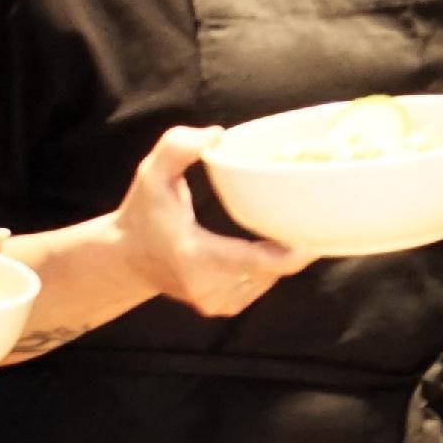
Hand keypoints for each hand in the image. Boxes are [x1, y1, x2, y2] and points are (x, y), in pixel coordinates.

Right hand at [119, 125, 311, 315]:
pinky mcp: (223, 308)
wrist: (126, 258)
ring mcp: (217, 303)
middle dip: (292, 244)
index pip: (258, 262)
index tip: (316, 232)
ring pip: (270, 278)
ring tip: (286, 226)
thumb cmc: (142, 213)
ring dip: (281, 255)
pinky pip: (260, 285)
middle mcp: (208, 287)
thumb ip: (176, 147)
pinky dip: (268, 267)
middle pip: (272, 269)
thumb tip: (217, 134)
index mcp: (196, 256)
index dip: (293, 252)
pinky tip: (264, 246)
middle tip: (306, 214)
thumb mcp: (151, 174)